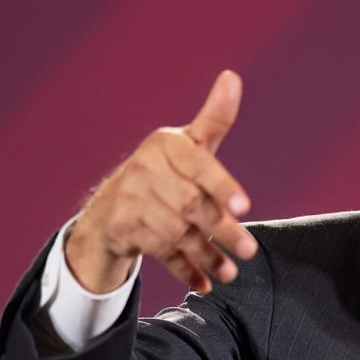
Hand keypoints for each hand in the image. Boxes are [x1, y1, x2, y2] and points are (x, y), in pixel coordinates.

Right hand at [65, 70, 257, 293]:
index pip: (199, 165)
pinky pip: (159, 252)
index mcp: (165, 144)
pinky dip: (184, 269)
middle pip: (191, 205)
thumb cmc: (164, 173)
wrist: (110, 210)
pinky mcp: (121, 228)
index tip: (245, 207)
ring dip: (207, 255)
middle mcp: (144, 168)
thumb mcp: (189, 147)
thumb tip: (232, 77)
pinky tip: (203, 282)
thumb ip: (214, 119)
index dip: (222, 187)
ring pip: (177, 232)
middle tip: (249, 250)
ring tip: (231, 273)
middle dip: (223, 230)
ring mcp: (129, 199)